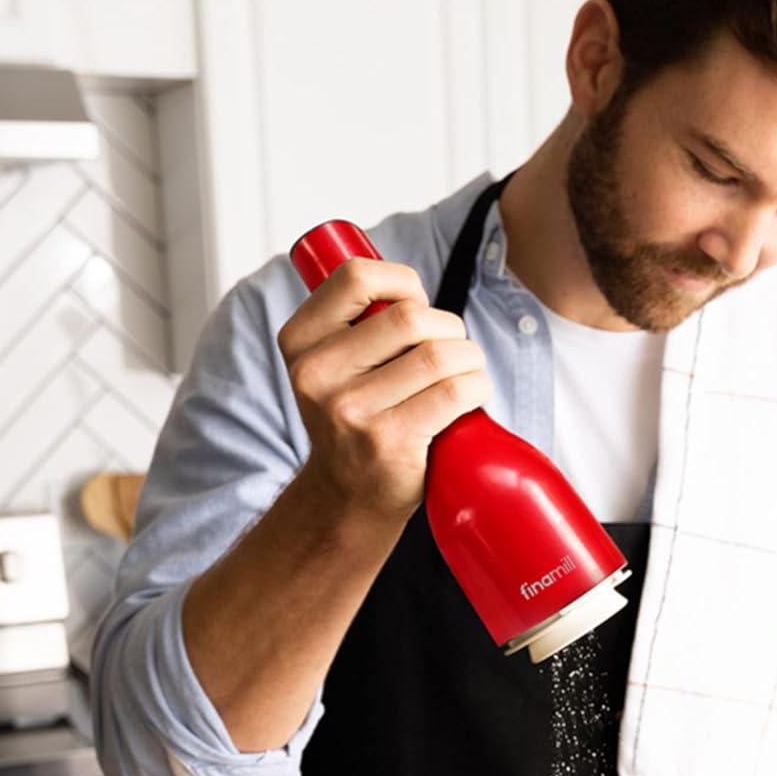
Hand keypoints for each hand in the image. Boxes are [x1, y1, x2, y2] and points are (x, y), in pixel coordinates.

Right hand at [277, 258, 492, 523]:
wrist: (348, 498)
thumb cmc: (356, 420)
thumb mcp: (332, 366)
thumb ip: (356, 322)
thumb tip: (410, 287)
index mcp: (300, 341)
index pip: (357, 277)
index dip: (403, 281)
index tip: (416, 306)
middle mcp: (318, 374)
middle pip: (410, 317)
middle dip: (448, 328)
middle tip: (451, 351)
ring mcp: (351, 411)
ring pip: (438, 354)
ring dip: (469, 359)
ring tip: (465, 373)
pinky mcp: (389, 442)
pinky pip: (453, 392)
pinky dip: (476, 387)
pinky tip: (471, 396)